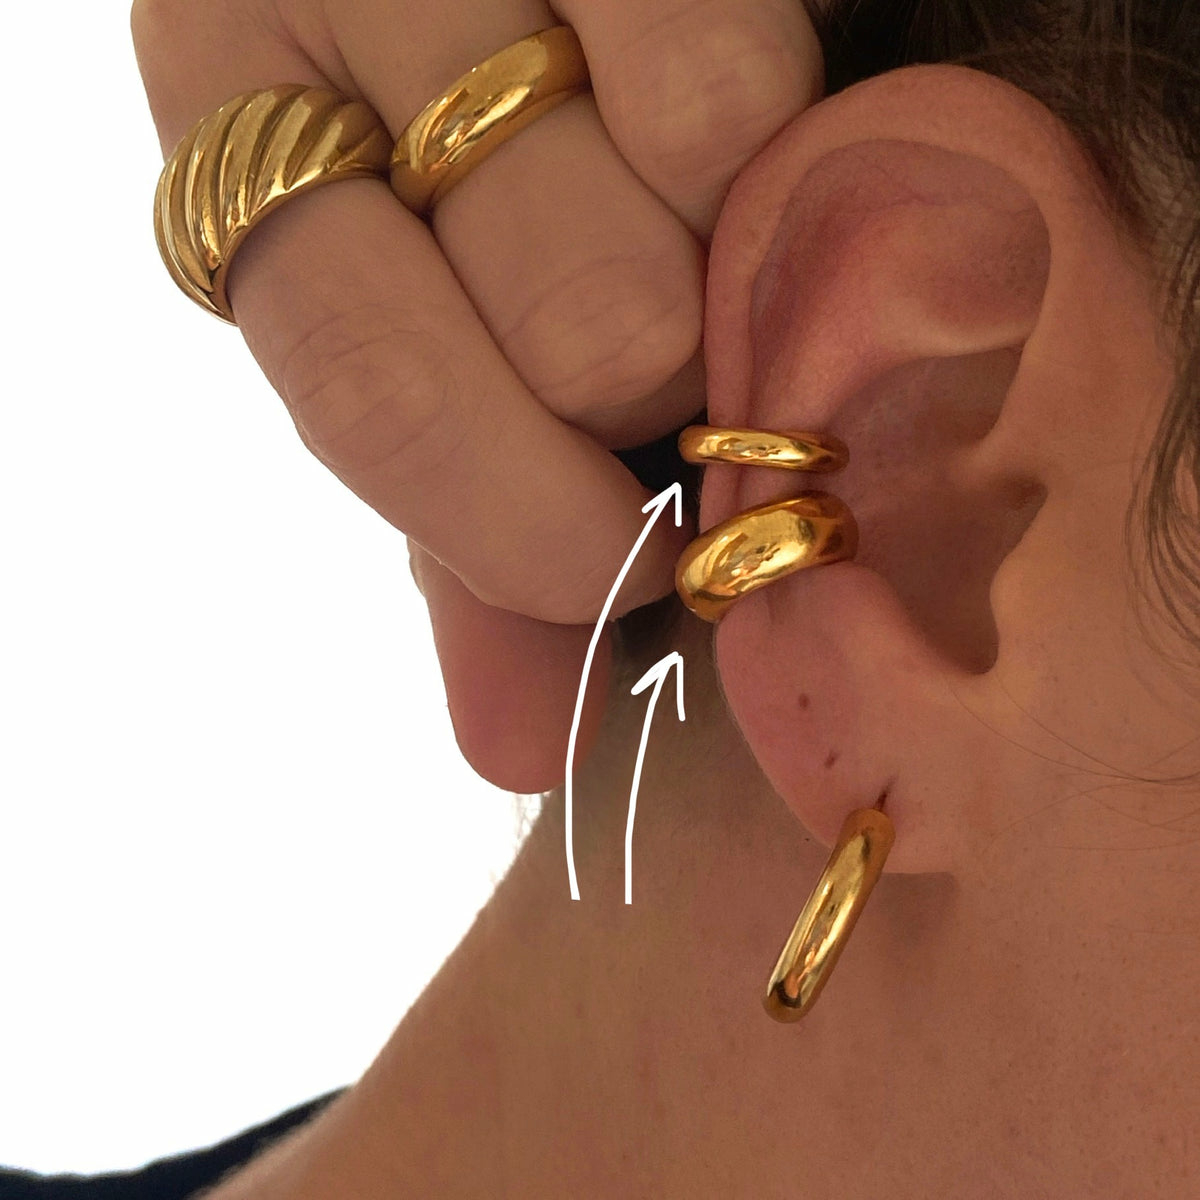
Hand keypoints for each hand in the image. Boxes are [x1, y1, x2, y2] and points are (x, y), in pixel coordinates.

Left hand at [131, 0, 824, 789]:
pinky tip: (741, 177)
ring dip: (721, 305)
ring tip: (699, 262)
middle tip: (676, 396)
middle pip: (570, 328)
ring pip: (679, 219)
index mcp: (242, 140)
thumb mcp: (426, 348)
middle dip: (655, 414)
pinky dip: (771, 183)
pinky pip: (747, 103)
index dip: (530, 527)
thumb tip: (520, 753)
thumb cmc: (453, 199)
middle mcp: (336, 1)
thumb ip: (463, 542)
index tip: (621, 582)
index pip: (374, 390)